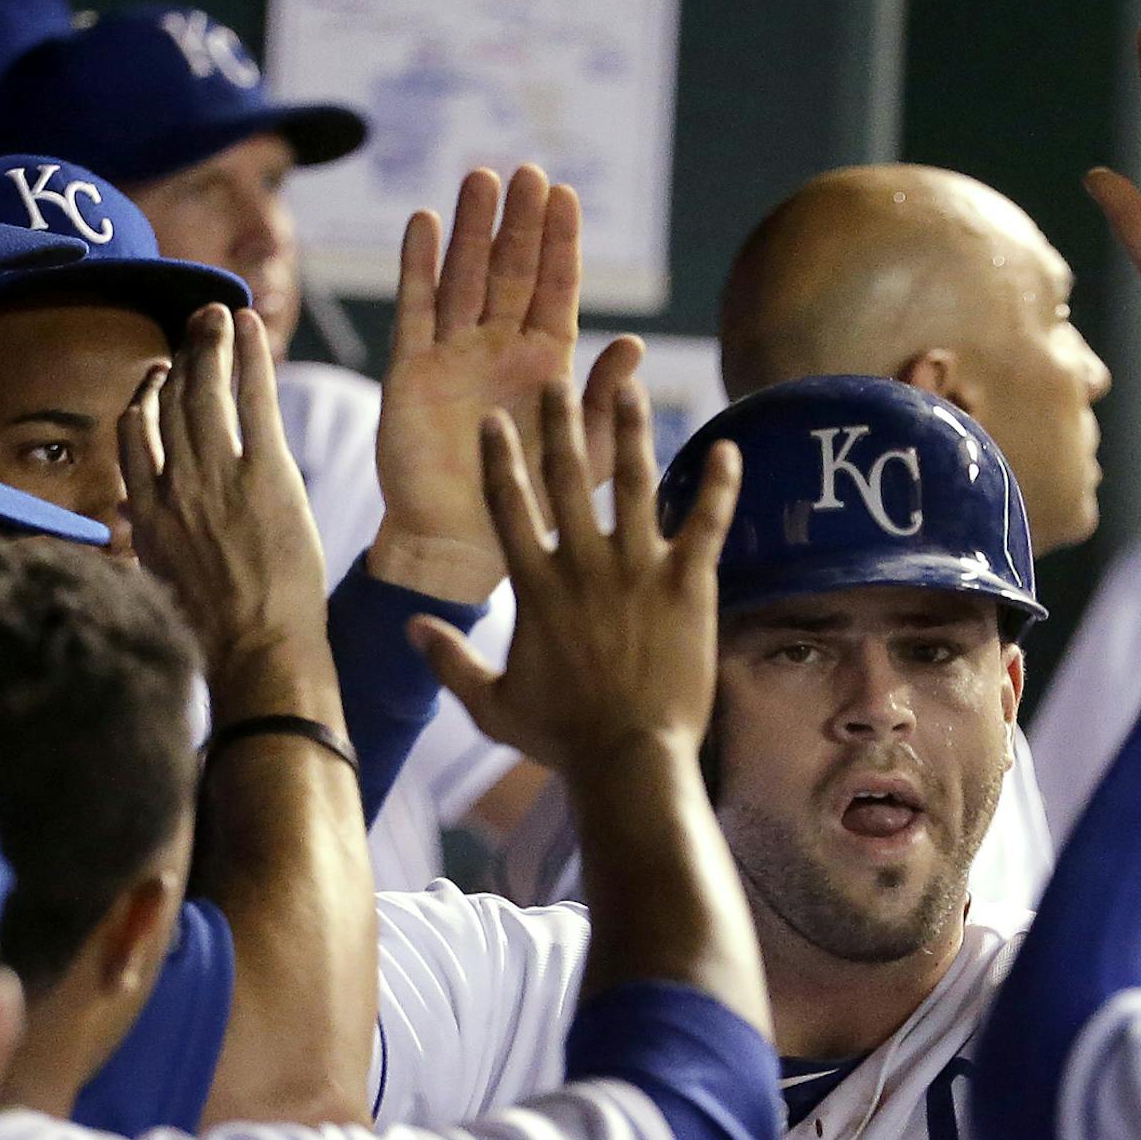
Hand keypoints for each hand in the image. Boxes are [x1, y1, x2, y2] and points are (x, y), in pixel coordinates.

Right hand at [119, 305, 330, 679]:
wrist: (256, 650)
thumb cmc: (215, 630)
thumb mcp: (163, 580)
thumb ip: (147, 536)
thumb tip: (130, 516)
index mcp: (144, 512)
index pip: (135, 435)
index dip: (145, 396)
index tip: (156, 374)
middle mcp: (172, 486)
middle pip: (170, 404)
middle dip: (183, 357)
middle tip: (196, 324)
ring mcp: (216, 477)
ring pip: (206, 392)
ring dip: (212, 346)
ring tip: (221, 314)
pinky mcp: (264, 475)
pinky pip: (254, 400)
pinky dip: (251, 357)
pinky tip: (252, 327)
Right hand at [370, 165, 632, 603]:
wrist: (461, 545)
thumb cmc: (533, 508)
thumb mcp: (582, 454)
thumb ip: (605, 401)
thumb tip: (635, 345)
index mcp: (547, 364)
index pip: (555, 290)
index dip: (560, 244)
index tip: (567, 195)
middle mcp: (501, 350)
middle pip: (511, 272)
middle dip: (520, 223)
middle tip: (527, 171)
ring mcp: (455, 355)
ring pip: (464, 278)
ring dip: (472, 229)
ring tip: (480, 179)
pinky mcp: (412, 371)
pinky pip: (417, 309)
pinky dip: (420, 267)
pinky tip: (425, 224)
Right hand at [409, 379, 740, 784]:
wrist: (630, 760)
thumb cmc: (563, 738)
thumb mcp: (492, 704)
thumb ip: (450, 660)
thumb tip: (412, 626)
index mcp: (535, 587)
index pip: (508, 507)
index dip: (499, 459)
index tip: (493, 420)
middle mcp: (582, 566)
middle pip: (565, 478)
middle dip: (559, 425)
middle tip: (557, 380)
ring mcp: (638, 570)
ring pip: (634, 483)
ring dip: (630, 432)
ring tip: (629, 390)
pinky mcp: (688, 585)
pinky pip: (706, 522)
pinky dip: (719, 484)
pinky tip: (729, 448)